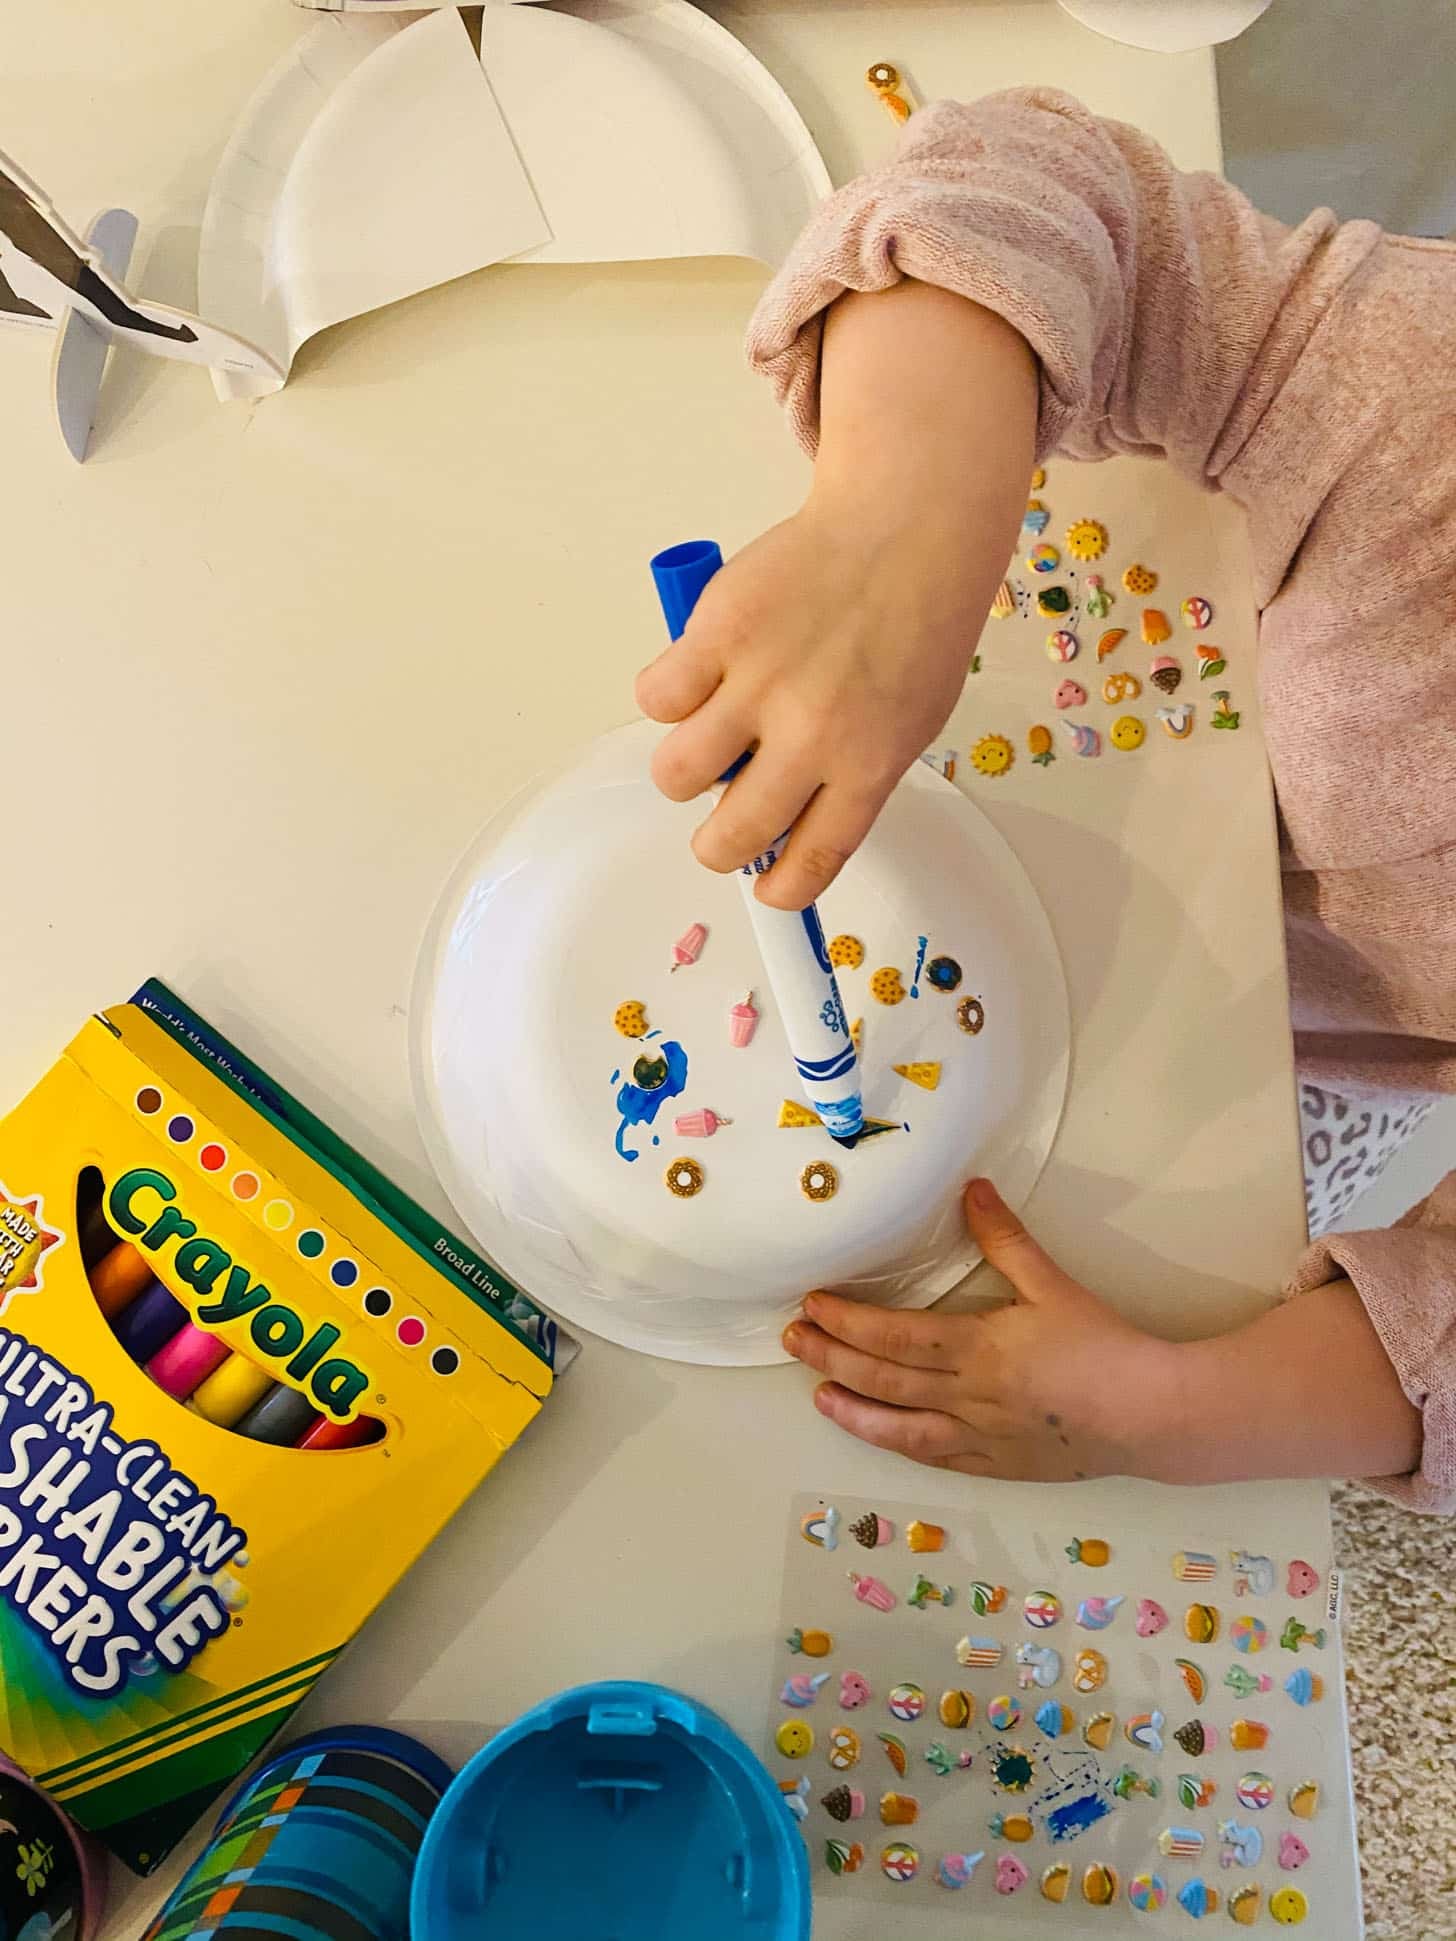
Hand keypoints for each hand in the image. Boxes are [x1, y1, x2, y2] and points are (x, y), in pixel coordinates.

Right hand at [636, 503, 981, 907]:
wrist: (906, 531)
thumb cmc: (911, 628)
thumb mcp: (908, 722)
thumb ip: (852, 776)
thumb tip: (783, 824)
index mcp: (867, 767)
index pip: (810, 863)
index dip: (780, 889)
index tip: (766, 888)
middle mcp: (811, 736)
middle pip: (730, 836)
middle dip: (717, 845)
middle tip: (720, 819)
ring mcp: (759, 683)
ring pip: (676, 774)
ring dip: (685, 770)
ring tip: (709, 738)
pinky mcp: (716, 632)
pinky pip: (656, 698)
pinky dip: (667, 697)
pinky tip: (697, 678)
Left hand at [782, 1180, 1176, 1481]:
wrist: (1153, 1414)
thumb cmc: (1103, 1346)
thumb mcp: (1052, 1283)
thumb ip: (1005, 1238)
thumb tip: (972, 1188)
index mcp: (976, 1349)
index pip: (893, 1336)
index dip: (847, 1322)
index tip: (814, 1304)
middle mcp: (967, 1397)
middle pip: (883, 1380)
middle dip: (831, 1359)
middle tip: (793, 1339)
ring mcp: (979, 1437)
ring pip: (900, 1429)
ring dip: (853, 1412)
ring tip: (817, 1396)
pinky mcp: (998, 1465)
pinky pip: (936, 1458)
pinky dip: (900, 1445)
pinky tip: (881, 1435)